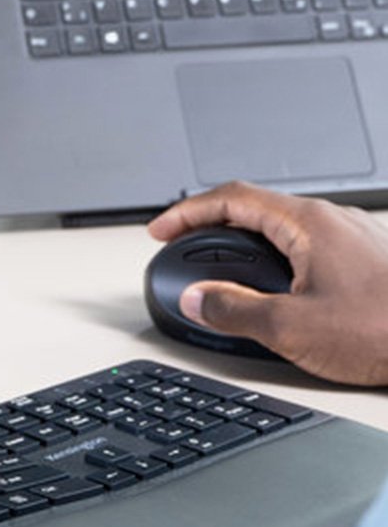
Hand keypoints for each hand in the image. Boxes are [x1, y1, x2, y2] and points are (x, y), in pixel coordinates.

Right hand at [148, 180, 387, 384]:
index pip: (232, 197)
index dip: (187, 211)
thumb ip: (233, 309)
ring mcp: (355, 238)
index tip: (162, 229)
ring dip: (246, 244)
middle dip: (212, 225)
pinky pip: (310, 248)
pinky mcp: (370, 260)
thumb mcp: (292, 328)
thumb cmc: (387, 329)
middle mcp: (334, 221)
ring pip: (285, 228)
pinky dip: (278, 260)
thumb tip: (197, 299)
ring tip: (224, 273)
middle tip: (184, 247)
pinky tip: (278, 290)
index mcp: (308, 224)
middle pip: (256, 207)